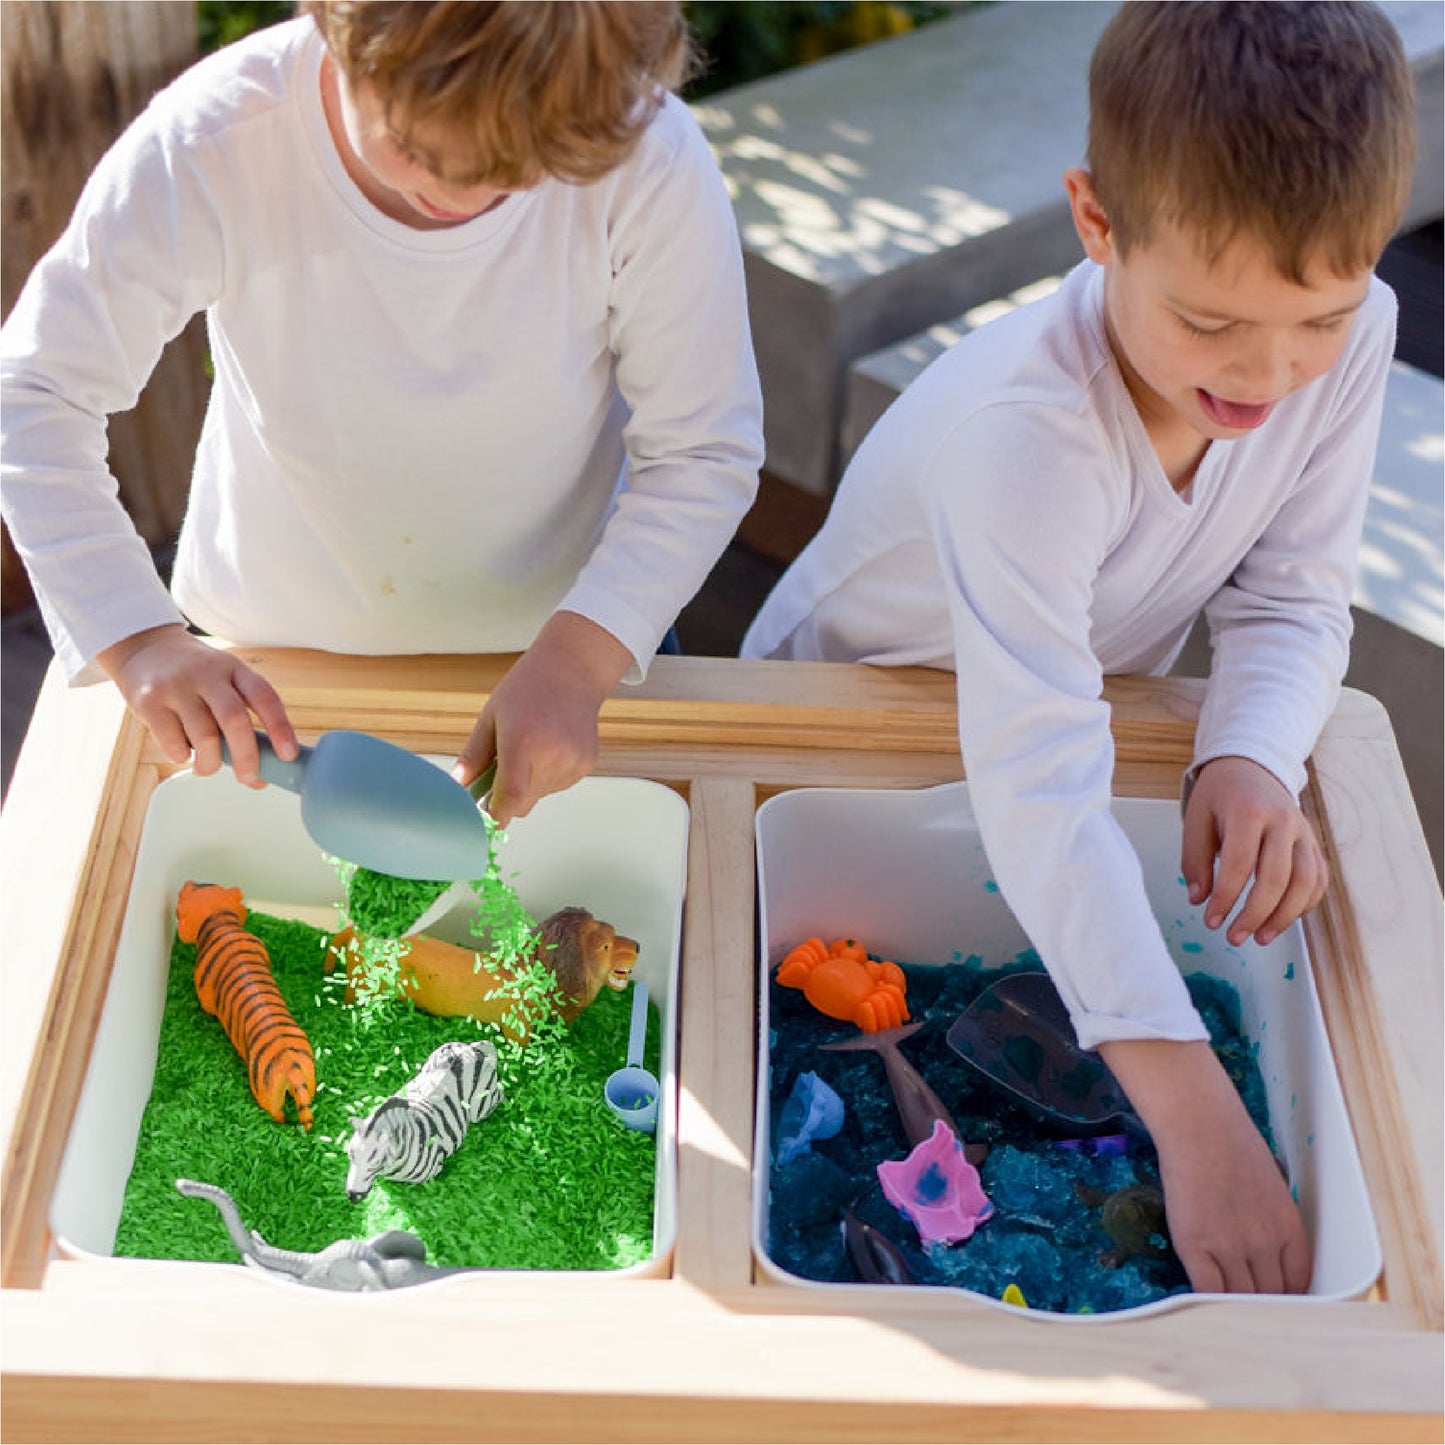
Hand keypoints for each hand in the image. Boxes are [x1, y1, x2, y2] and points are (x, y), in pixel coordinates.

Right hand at [96, 624, 297, 786]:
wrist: (145, 647)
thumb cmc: (195, 677)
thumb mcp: (224, 679)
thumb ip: (242, 715)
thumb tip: (260, 770)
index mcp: (234, 669)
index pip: (265, 696)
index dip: (280, 727)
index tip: (289, 755)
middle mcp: (207, 674)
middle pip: (234, 718)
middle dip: (246, 755)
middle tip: (250, 778)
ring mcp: (176, 685)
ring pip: (203, 735)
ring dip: (211, 762)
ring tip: (208, 767)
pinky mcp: (149, 700)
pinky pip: (172, 742)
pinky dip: (182, 756)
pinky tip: (183, 752)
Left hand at [453, 611, 632, 826]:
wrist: (572, 671)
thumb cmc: (528, 688)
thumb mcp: (491, 717)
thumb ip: (474, 755)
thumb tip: (458, 785)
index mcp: (523, 743)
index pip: (511, 797)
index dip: (497, 815)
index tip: (487, 821)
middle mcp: (552, 756)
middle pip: (524, 802)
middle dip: (508, 797)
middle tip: (502, 769)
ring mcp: (573, 762)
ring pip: (541, 795)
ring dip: (529, 783)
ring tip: (532, 747)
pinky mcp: (586, 764)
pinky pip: (559, 785)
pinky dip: (548, 775)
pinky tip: (550, 747)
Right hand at [1099, 1037, 1311, 1293]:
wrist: (1199, 1126)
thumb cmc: (1231, 1145)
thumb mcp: (1269, 1189)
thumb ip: (1271, 1225)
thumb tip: (1262, 1252)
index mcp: (1290, 1229)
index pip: (1298, 1284)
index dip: (1285, 1298)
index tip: (1273, 1302)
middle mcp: (1267, 1245)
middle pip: (1270, 1296)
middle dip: (1261, 1305)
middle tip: (1248, 1309)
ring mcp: (1230, 1247)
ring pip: (1240, 1299)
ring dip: (1234, 1306)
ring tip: (1224, 1307)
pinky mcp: (1195, 1246)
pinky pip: (1207, 1291)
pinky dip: (1207, 1300)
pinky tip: (1202, 1299)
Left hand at [1181, 755, 1328, 946]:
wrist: (1252, 767)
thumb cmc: (1220, 795)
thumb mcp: (1195, 818)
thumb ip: (1194, 859)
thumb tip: (1199, 899)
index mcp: (1249, 812)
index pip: (1240, 863)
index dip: (1226, 897)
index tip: (1211, 920)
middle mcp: (1283, 822)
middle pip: (1277, 877)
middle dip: (1255, 914)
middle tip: (1234, 937)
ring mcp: (1304, 832)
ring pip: (1306, 882)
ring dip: (1285, 916)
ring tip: (1260, 936)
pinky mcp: (1314, 843)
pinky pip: (1319, 880)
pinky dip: (1305, 904)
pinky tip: (1282, 919)